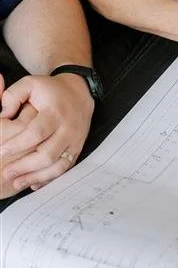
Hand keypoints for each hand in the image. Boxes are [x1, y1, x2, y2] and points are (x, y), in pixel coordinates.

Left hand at [0, 74, 94, 193]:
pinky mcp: (77, 149)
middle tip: (6, 172)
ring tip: (17, 182)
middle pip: (48, 153)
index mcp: (55, 111)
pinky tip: (34, 184)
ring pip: (58, 165)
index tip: (1, 151)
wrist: (79, 92)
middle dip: (25, 166)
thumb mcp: (30, 84)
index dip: (18, 144)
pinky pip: (65, 169)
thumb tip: (2, 115)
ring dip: (37, 176)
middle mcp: (68, 128)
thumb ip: (12, 96)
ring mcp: (74, 141)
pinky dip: (49, 179)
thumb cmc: (50, 90)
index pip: (37, 132)